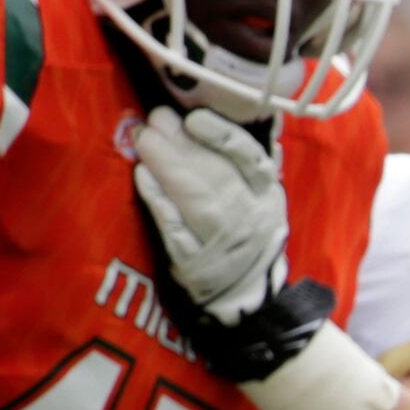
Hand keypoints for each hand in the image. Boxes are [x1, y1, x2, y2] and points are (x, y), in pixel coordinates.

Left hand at [132, 108, 288, 322]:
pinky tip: (142, 175)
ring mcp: (221, 243)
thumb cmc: (248, 230)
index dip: (223, 138)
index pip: (250, 161)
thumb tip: (221, 117)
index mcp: (267, 196)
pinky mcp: (195, 262)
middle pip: (217, 179)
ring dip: (167, 168)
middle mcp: (249, 219)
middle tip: (154, 121)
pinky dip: (159, 201)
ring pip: (196, 202)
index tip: (194, 119)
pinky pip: (175, 229)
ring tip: (143, 140)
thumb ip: (247, 160)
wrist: (246, 292)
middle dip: (182, 147)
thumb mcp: (263, 196)